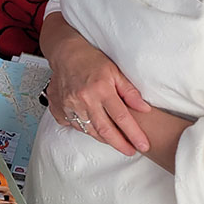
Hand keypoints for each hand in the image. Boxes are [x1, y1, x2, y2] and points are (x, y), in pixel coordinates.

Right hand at [45, 38, 150, 155]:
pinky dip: (84, 129)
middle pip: (105, 130)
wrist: (64, 53)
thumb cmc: (90, 60)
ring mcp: (68, 105)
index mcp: (100, 89)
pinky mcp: (58, 108)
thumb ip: (130, 92)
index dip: (134, 134)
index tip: (143, 145)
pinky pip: (73, 125)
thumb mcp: (115, 71)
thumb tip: (144, 109)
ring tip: (115, 141)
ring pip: (88, 130)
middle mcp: (83, 99)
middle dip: (120, 144)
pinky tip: (92, 127)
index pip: (121, 117)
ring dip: (103, 138)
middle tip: (130, 150)